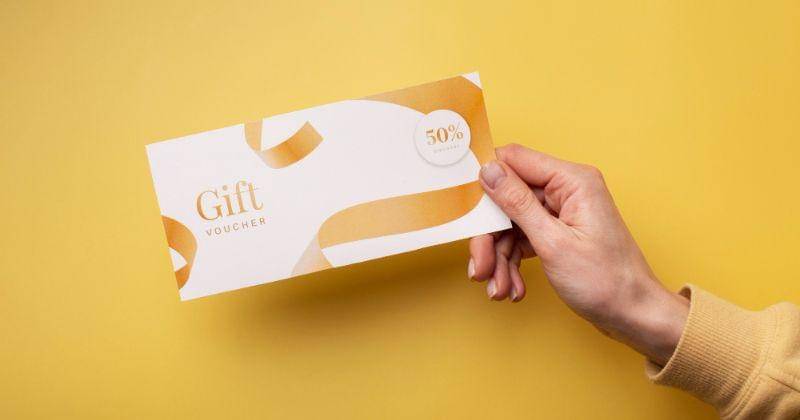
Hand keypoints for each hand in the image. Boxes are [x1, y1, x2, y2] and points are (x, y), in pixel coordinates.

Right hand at [468, 144, 688, 365]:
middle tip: (480, 267)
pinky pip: (523, 240)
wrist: (634, 316)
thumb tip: (489, 170)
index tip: (461, 202)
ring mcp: (562, 213)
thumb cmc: (606, 281)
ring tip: (499, 288)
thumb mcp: (553, 242)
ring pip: (511, 224)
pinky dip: (513, 264)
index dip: (486, 178)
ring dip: (499, 258)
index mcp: (573, 181)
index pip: (515, 159)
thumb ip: (517, 203)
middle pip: (508, 199)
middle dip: (490, 236)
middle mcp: (567, 190)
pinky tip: (513, 288)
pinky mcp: (558, 234)